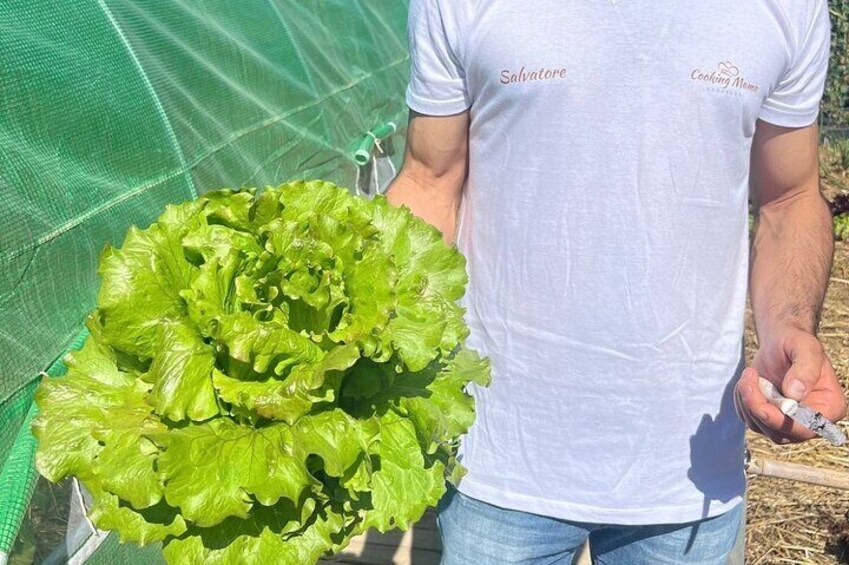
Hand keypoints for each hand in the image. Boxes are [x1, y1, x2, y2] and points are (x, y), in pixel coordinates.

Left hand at [735, 327, 846, 443]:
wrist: (780, 343)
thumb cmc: (796, 343)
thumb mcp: (805, 347)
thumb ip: (805, 369)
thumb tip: (795, 394)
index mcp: (830, 406)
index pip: (807, 428)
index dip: (782, 421)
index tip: (762, 405)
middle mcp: (810, 421)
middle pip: (780, 433)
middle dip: (757, 406)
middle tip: (748, 377)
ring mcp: (787, 422)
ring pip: (760, 426)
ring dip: (747, 400)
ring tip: (750, 373)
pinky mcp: (767, 417)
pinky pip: (748, 417)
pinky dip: (741, 400)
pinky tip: (748, 381)